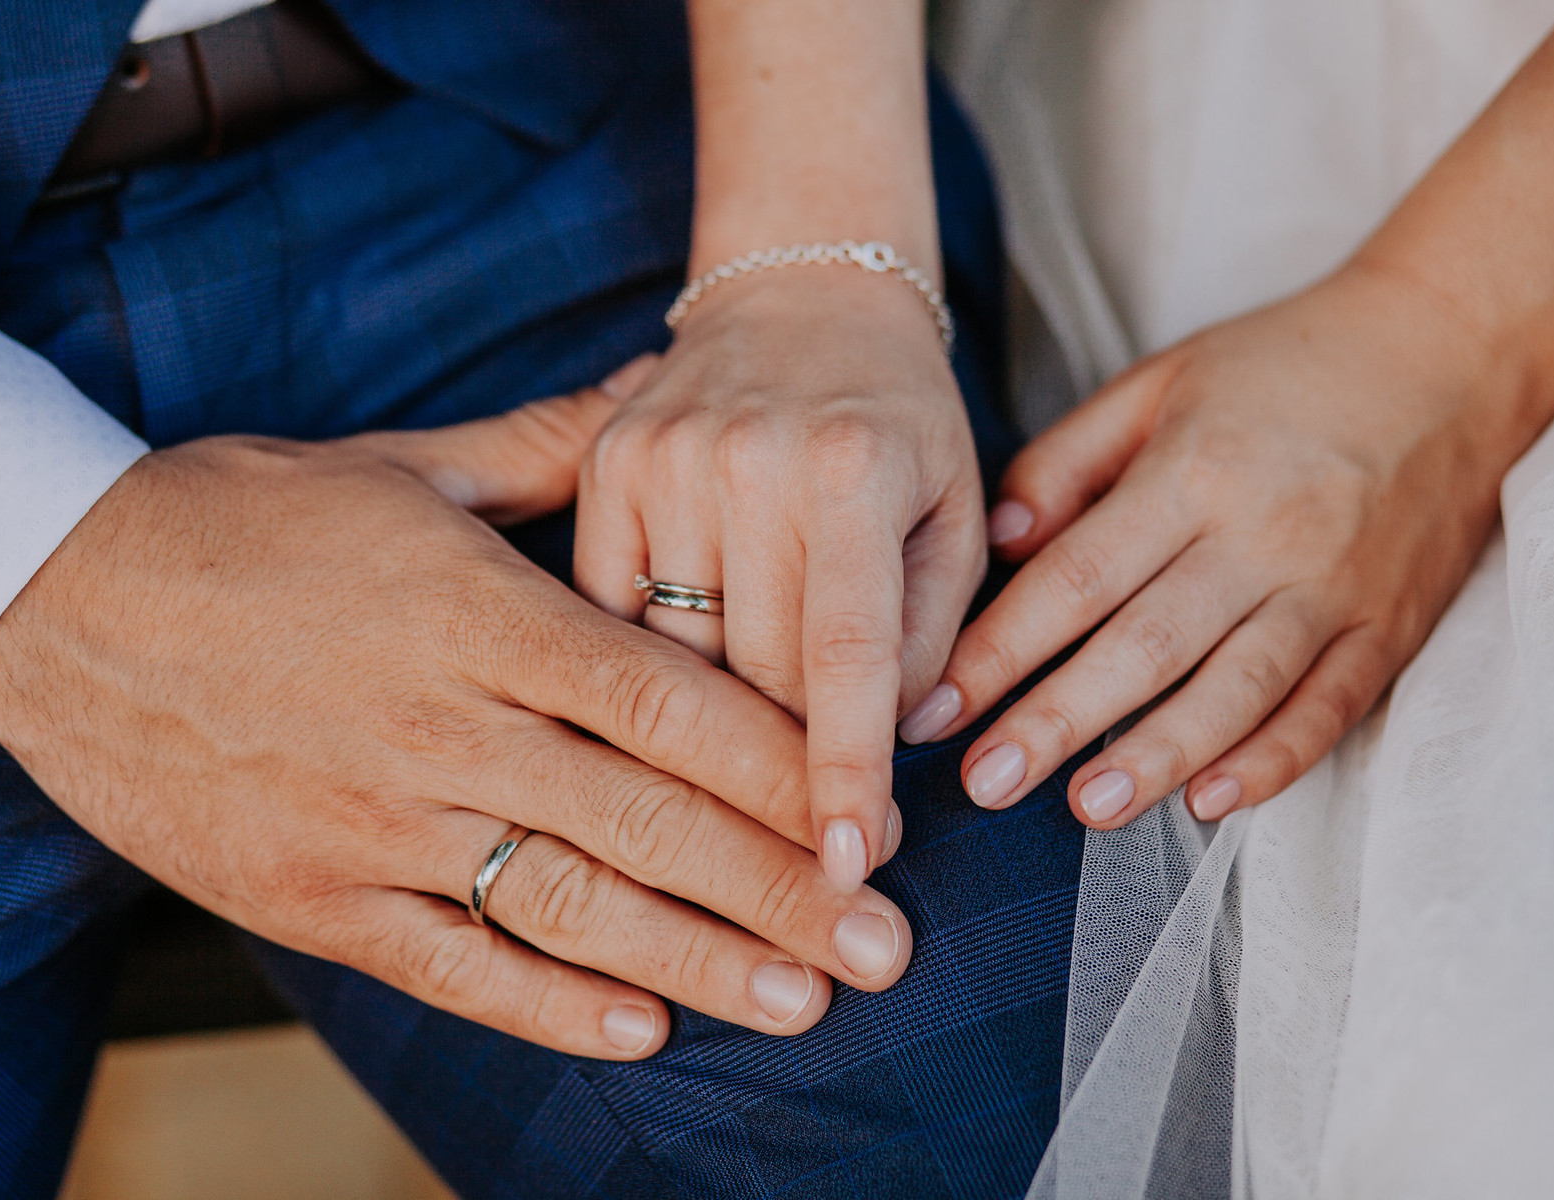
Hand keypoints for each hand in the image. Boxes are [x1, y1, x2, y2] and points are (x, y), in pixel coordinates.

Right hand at [0, 365, 912, 1059]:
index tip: (874, 819)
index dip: (785, 771)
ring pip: (568, 908)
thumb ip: (546, 447)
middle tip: (888, 948)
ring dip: (697, 964)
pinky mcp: (309, 895)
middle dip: (783, 892)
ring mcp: (374, 823)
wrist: (51, 597)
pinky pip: (449, 964)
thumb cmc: (240, 520)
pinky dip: (548, 1005)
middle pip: (648, 824)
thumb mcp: (401, 466)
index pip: (670, 705)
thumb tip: (655, 385)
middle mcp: (442, 728)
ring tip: (800, 1004)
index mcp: (478, 616)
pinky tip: (639, 1030)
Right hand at [573, 267, 986, 890]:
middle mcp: (743, 461)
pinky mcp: (600, 468)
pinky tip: (664, 696)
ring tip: (731, 782)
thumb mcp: (954, 507)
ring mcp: (657, 462)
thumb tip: (897, 745)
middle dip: (781, 766)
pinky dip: (638, 670)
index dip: (845, 771)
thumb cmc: (898, 417)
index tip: (848, 865)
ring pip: (666, 658)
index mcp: (851, 468)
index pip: (842, 652)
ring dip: (705, 728)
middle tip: (809, 839)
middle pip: (747, 675)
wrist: (799, 289)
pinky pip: (605, 614)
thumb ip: (934, 630)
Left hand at [902, 264, 1532, 826]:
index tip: (934, 707)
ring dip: (1156, 756)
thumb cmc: (1281, 367)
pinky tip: (1209, 803)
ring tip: (1083, 809)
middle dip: (1055, 720)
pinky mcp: (1386, 627)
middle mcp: (1263, 537)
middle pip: (1144, 647)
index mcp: (1192, 472)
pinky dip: (1272, 762)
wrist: (1451, 353)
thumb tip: (1001, 539)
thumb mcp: (1158, 382)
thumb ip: (1069, 460)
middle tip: (983, 781)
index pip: (1076, 578)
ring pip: (1235, 690)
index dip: (999, 649)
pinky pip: (1329, 710)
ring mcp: (1333, 589)